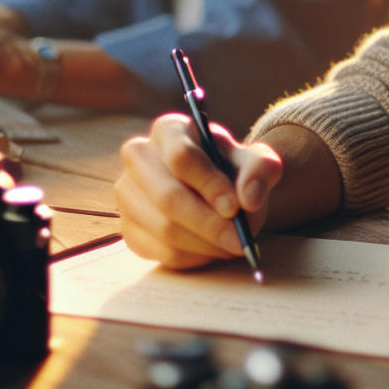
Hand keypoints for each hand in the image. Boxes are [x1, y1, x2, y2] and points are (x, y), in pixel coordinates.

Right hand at [116, 114, 282, 269]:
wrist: (218, 194)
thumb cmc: (232, 171)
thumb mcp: (256, 162)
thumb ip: (261, 170)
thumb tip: (248, 198)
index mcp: (168, 130)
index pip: (181, 156)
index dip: (208, 184)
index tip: (234, 207)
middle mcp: (138, 157)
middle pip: (166, 196)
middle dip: (207, 223)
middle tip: (238, 240)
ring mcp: (127, 194)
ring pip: (163, 228)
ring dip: (204, 244)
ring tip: (232, 245)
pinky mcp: (128, 228)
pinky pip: (159, 251)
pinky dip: (192, 258)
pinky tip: (213, 250)